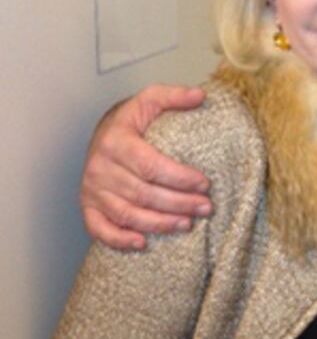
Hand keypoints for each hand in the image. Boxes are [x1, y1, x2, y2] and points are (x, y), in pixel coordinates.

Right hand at [81, 84, 209, 250]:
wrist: (103, 134)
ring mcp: (92, 190)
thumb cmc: (132, 120)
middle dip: (178, 203)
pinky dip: (120, 240)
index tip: (205, 183)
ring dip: (159, 223)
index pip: (151, 166)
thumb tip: (201, 95)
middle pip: (143, 193)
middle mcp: (100, 168)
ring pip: (127, 214)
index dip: (179, 178)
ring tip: (187, 223)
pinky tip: (143, 243)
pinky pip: (100, 229)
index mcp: (115, 141)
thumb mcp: (151, 100)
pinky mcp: (88, 207)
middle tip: (205, 207)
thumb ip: (175, 96)